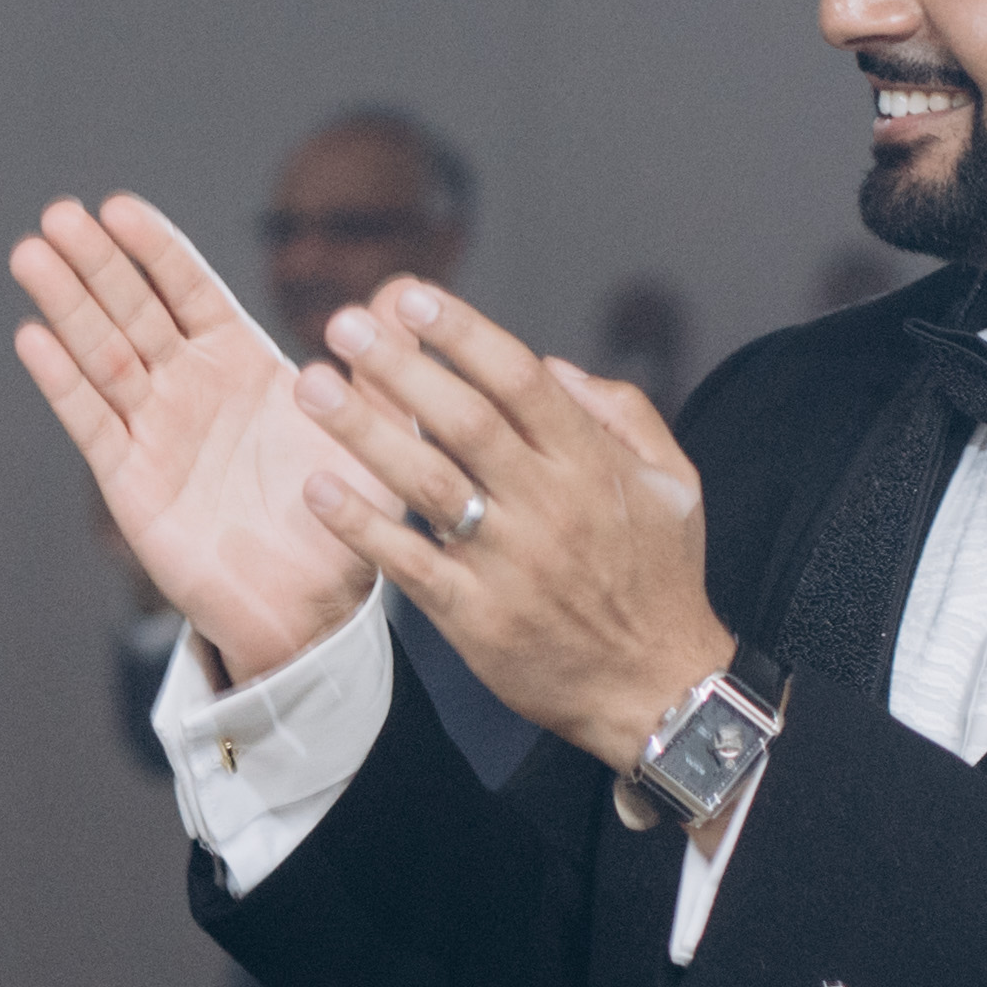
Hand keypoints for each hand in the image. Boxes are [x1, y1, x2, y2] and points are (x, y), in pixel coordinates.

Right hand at [8, 194, 378, 681]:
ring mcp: (154, 432)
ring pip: (102, 355)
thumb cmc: (346, 518)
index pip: (191, 293)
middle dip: (96, 263)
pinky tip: (33, 338)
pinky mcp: (131, 482)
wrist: (313, 606)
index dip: (156, 250)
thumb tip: (396, 293)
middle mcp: (190, 389)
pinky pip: (92, 423)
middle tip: (58, 214)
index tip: (119, 206)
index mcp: (243, 365)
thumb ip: (383, 368)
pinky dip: (62, 382)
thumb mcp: (379, 434)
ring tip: (30, 253)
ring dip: (66, 305)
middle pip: (134, 311)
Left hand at [292, 281, 733, 771]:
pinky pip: (409, 564)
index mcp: (593, 464)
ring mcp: (508, 563)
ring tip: (313, 386)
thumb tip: (551, 365)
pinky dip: (362, 526)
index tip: (412, 297)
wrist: (656, 689)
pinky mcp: (475, 617)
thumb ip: (621, 412)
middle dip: (400, 367)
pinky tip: (318, 488)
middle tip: (343, 324)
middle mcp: (548, 505)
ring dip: (365, 431)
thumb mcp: (674, 482)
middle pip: (463, 420)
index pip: (520, 380)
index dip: (464, 333)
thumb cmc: (659, 578)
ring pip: (427, 483)